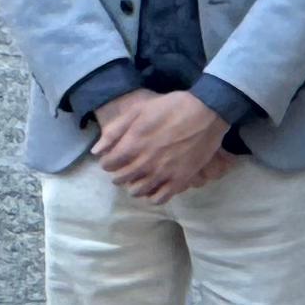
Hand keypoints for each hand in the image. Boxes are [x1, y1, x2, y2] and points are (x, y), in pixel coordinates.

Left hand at [93, 87, 230, 201]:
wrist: (208, 111)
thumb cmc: (171, 106)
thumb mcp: (139, 110)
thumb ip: (115, 130)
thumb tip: (97, 151)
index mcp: (132, 145)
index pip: (108, 165)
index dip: (109, 160)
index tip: (116, 156)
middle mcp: (144, 163)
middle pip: (120, 180)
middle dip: (119, 173)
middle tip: (127, 166)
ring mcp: (163, 174)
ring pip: (137, 192)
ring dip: (134, 185)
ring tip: (140, 177)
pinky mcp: (180, 180)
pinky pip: (160, 198)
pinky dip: (153, 196)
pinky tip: (155, 187)